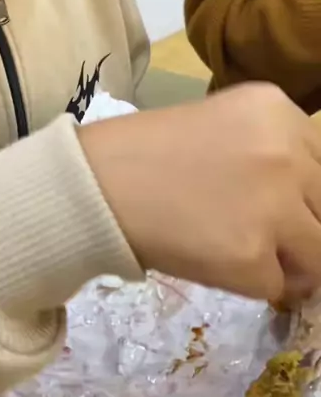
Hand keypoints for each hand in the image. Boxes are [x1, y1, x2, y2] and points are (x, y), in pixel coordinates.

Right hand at [78, 83, 320, 302]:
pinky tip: (218, 262)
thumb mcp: (224, 123)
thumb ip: (273, 149)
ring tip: (245, 252)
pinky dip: (253, 283)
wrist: (98, 183)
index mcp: (278, 110)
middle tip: (262, 231)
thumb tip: (308, 201)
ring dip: (288, 261)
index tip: (285, 205)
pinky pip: (278, 285)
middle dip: (301, 226)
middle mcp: (288, 153)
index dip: (306, 192)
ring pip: (319, 254)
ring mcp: (275, 206)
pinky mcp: (253, 257)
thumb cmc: (147, 151)